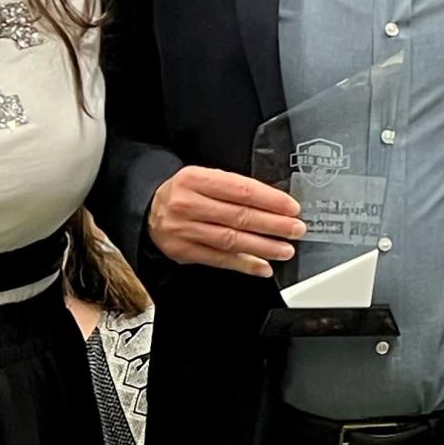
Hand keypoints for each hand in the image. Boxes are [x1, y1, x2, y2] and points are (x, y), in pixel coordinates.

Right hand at [149, 165, 306, 276]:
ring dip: (263, 247)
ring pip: (230, 240)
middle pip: (238, 216)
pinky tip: (263, 266)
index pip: (240, 189)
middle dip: (273, 225)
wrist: (148, 210)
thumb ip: (234, 188)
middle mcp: (187, 203)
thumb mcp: (204, 178)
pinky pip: (219, 259)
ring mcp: (183, 229)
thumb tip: (275, 204)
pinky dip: (244, 264)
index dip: (270, 200)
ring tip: (285, 249)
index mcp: (195, 179)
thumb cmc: (185, 193)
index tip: (291, 207)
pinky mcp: (182, 251)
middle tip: (296, 229)